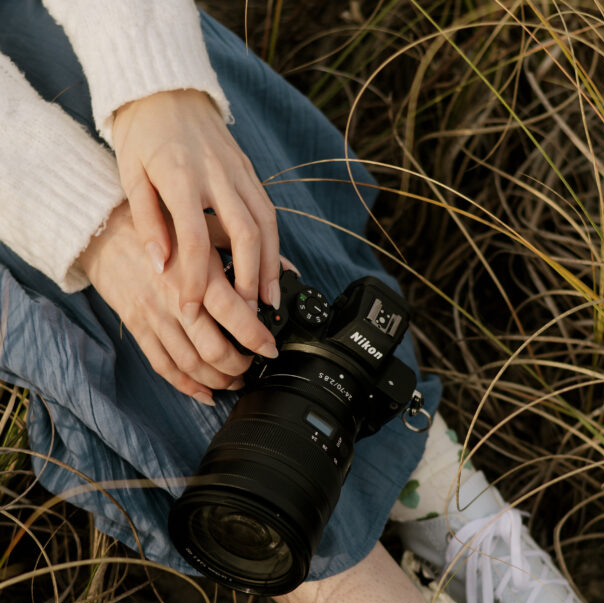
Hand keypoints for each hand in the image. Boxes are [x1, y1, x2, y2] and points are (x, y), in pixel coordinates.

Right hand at [78, 201, 277, 402]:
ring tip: (233, 379)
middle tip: (252, 365)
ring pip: (190, 364)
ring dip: (217, 379)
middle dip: (239, 366)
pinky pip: (164, 366)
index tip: (270, 347)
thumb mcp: (204, 231)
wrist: (103, 228)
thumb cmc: (160, 227)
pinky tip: (204, 391)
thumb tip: (285, 269)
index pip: (233, 313)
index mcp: (196, 272)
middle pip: (213, 349)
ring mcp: (154, 316)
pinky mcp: (138, 327)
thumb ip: (242, 251)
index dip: (256, 337)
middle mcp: (175, 298)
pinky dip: (187, 385)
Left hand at [111, 88, 280, 330]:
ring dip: (270, 267)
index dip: (195, 280)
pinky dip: (274, 245)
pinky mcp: (249, 170)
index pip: (195, 241)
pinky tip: (270, 269)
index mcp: (181, 177)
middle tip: (246, 314)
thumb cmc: (141, 136)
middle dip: (248, 280)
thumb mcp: (131, 177)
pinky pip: (268, 212)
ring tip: (268, 301)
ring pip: (266, 225)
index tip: (191, 309)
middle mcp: (217, 174)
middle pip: (245, 236)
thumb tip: (161, 266)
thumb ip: (146, 222)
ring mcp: (238, 171)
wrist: (164, 88)